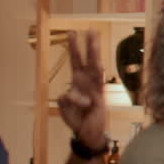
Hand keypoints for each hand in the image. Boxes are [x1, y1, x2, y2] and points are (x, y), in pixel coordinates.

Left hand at [57, 31, 105, 148]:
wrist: (87, 133)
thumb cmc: (77, 118)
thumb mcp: (64, 106)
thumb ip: (64, 98)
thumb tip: (69, 94)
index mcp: (78, 82)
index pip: (76, 61)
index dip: (74, 48)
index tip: (72, 32)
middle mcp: (88, 82)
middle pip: (89, 60)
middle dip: (89, 45)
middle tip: (90, 30)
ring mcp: (95, 89)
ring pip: (96, 70)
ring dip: (95, 55)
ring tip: (95, 43)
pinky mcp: (100, 100)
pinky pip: (89, 94)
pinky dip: (80, 99)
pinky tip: (83, 105)